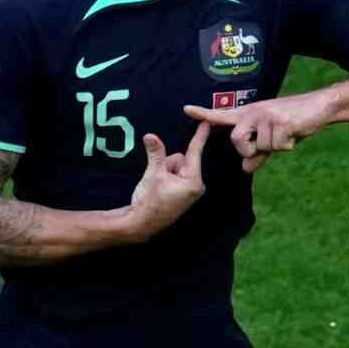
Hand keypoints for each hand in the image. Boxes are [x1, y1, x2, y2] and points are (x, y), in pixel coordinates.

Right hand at [123, 120, 214, 236]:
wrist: (141, 224)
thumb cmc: (150, 200)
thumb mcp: (153, 173)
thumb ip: (155, 153)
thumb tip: (150, 135)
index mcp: (193, 181)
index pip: (195, 153)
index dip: (200, 136)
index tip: (207, 122)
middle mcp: (195, 186)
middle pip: (181, 159)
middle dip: (168, 163)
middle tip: (158, 177)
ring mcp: (189, 191)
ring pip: (176, 167)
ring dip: (165, 171)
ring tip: (157, 186)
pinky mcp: (182, 194)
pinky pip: (174, 176)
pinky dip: (165, 178)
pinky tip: (159, 189)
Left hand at [184, 93, 326, 168]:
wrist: (319, 106)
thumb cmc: (293, 122)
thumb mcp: (273, 138)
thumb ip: (257, 154)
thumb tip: (244, 169)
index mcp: (248, 114)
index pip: (222, 115)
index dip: (204, 114)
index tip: (186, 109)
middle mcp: (253, 112)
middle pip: (236, 140)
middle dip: (249, 150)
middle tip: (265, 147)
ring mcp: (266, 115)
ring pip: (261, 147)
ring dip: (276, 147)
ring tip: (286, 133)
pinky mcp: (280, 121)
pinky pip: (278, 146)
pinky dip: (287, 145)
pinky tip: (294, 133)